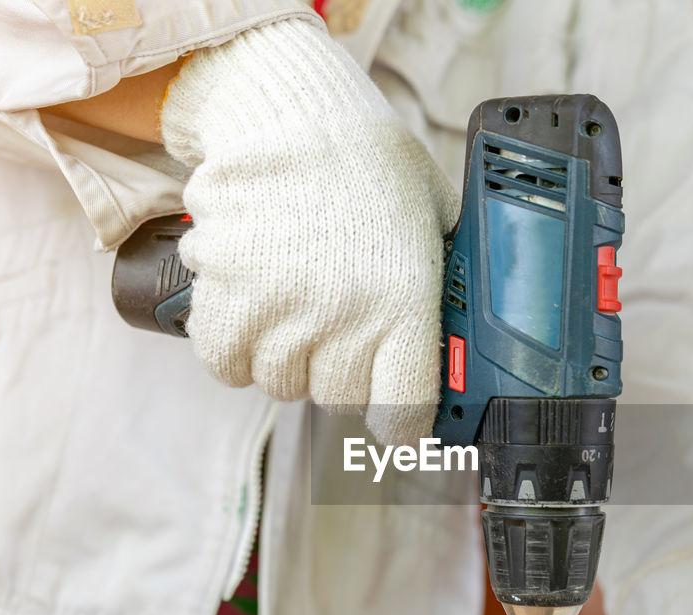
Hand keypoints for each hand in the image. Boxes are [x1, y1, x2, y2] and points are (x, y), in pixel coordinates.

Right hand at [162, 16, 457, 443]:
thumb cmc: (369, 163)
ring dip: (285, 357)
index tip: (398, 424)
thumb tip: (468, 335)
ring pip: (280, 382)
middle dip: (339, 373)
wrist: (289, 112)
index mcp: (408, 300)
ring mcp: (281, 309)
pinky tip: (252, 311)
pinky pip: (225, 363)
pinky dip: (234, 348)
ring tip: (294, 305)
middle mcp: (345, 314)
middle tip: (338, 329)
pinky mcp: (225, 296)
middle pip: (337, 397)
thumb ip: (449, 283)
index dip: (402, 424)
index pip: (405, 406)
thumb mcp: (435, 219)